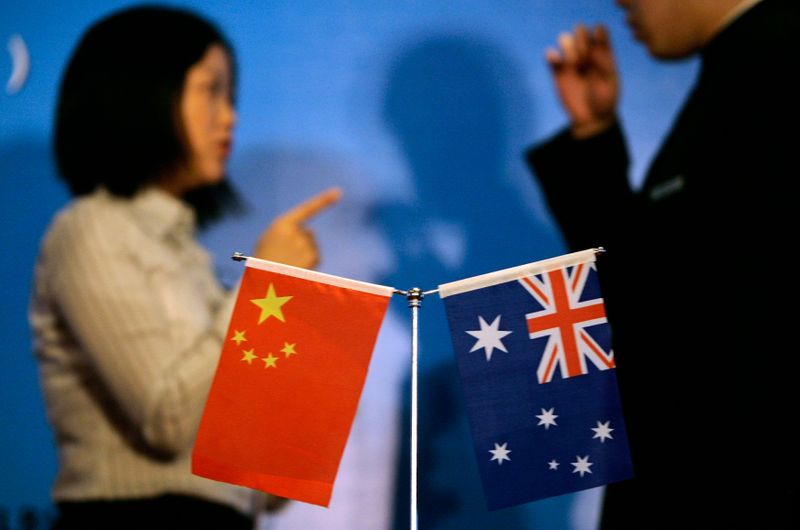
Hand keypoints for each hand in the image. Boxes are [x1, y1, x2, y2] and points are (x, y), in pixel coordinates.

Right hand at [253, 187, 341, 268]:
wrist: (264, 283)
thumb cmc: (263, 262)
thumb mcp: (268, 240)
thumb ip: (286, 231)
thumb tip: (307, 231)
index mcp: (282, 224)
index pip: (307, 209)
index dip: (324, 200)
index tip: (338, 192)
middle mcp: (296, 231)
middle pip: (308, 233)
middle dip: (302, 243)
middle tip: (285, 257)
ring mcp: (305, 244)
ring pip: (312, 247)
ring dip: (304, 255)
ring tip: (288, 265)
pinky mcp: (312, 257)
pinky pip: (316, 257)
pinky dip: (309, 264)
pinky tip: (297, 269)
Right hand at [545, 24, 618, 138]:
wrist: (592, 119)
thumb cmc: (606, 99)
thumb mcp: (610, 80)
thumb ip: (603, 61)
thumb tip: (591, 46)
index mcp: (602, 53)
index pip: (599, 31)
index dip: (596, 35)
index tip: (597, 50)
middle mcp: (586, 53)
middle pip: (580, 32)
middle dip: (581, 40)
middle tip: (585, 58)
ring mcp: (571, 61)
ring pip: (564, 39)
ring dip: (568, 47)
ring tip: (573, 63)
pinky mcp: (557, 72)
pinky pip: (551, 56)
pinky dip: (551, 55)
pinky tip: (556, 61)